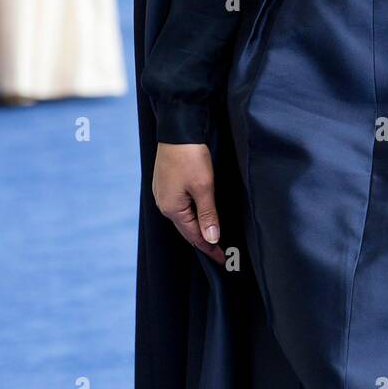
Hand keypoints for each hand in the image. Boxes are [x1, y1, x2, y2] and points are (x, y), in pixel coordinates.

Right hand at [152, 141, 225, 265]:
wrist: (178, 129)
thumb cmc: (190, 157)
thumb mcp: (204, 187)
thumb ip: (208, 214)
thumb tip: (211, 239)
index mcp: (172, 208)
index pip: (194, 236)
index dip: (210, 249)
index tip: (224, 259)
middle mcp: (163, 204)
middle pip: (186, 229)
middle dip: (204, 241)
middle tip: (221, 252)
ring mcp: (162, 193)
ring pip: (183, 217)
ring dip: (197, 228)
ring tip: (212, 238)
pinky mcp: (165, 183)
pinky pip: (179, 206)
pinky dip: (191, 215)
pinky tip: (199, 215)